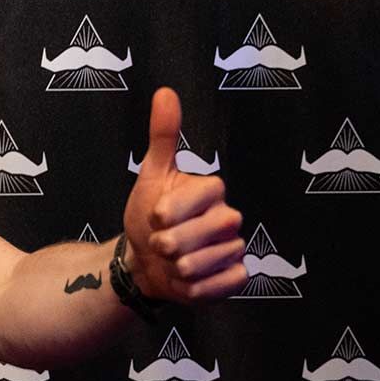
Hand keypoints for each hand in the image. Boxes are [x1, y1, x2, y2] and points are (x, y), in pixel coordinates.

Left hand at [121, 87, 245, 303]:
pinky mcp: (235, 277)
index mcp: (212, 190)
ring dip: (178, 268)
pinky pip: (222, 285)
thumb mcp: (152, 175)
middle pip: (205, 233)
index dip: (170, 211)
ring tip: (171, 262)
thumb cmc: (149, 216)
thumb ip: (163, 136)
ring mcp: (235, 248)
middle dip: (170, 243)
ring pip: (207, 262)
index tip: (156, 216)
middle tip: (159, 244)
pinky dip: (196, 288)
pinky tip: (185, 281)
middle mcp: (229, 217)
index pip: (198, 197)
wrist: (144, 261)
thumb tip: (166, 92)